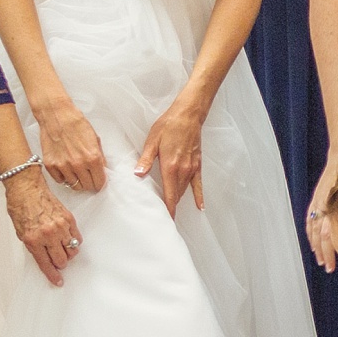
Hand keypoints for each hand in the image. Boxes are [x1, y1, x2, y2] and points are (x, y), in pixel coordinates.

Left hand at [3, 169, 80, 285]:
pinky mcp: (69, 219)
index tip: (58, 281)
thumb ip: (34, 247)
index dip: (53, 275)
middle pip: (62, 259)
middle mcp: (48, 235)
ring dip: (68, 253)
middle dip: (60, 263)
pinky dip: (74, 242)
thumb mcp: (21, 232)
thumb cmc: (21, 208)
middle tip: (58, 261)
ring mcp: (60, 227)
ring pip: (72, 250)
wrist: (27, 189)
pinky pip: (77, 238)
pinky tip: (67, 239)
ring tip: (62, 249)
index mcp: (33, 240)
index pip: (46, 264)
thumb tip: (46, 258)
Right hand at [36, 98, 106, 192]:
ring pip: (74, 185)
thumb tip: (103, 170)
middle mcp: (78, 164)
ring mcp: (63, 166)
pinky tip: (67, 171)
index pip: (99, 182)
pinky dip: (64, 178)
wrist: (57, 116)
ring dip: (78, 181)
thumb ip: (100, 157)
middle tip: (89, 179)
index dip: (100, 184)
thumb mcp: (96, 140)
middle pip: (87, 186)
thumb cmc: (77, 125)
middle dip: (90, 184)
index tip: (99, 183)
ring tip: (78, 174)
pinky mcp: (50, 165)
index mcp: (93, 158)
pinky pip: (60, 180)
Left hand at [135, 97, 205, 217]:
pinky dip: (199, 196)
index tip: (165, 220)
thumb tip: (137, 174)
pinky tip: (200, 206)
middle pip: (177, 195)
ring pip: (184, 191)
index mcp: (170, 166)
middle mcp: (183, 170)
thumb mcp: (152, 141)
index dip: (167, 209)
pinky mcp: (197, 165)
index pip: (169, 194)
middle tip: (164, 220)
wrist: (188, 116)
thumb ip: (146, 160)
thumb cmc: (169, 126)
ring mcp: (192, 169)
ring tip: (174, 214)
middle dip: (171, 208)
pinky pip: (198, 184)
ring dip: (179, 202)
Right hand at [307, 156, 337, 271]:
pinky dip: (310, 234)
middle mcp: (326, 206)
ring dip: (316, 247)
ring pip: (314, 230)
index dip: (336, 251)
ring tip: (321, 261)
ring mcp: (319, 202)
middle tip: (331, 268)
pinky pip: (309, 220)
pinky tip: (313, 244)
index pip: (333, 235)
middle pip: (322, 236)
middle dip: (326, 254)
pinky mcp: (316, 198)